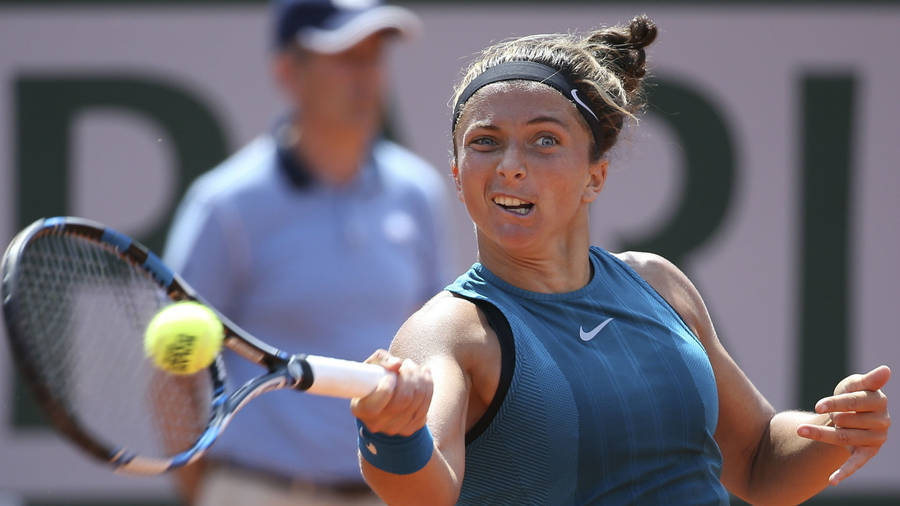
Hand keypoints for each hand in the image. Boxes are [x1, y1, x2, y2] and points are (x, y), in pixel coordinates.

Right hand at [351, 349, 432, 436]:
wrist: (385, 399)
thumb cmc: (374, 378)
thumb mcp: (371, 366)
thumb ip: (381, 360)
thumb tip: (397, 364)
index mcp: (361, 410)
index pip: (376, 404)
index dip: (387, 386)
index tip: (391, 374)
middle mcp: (377, 424)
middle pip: (403, 400)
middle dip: (410, 376)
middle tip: (408, 363)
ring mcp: (396, 428)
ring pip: (417, 401)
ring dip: (421, 378)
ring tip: (416, 367)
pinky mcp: (412, 427)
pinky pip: (426, 406)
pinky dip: (428, 387)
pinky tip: (425, 375)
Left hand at [797, 365, 890, 485]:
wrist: (853, 412)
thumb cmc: (854, 394)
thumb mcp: (857, 384)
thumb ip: (869, 380)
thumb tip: (885, 369)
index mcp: (879, 401)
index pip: (854, 402)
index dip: (835, 404)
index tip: (817, 407)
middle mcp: (882, 421)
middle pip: (847, 422)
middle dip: (828, 419)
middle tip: (812, 420)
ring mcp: (876, 438)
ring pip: (843, 439)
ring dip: (820, 435)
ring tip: (800, 430)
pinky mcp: (868, 453)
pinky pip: (856, 464)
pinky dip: (843, 473)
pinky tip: (831, 481)